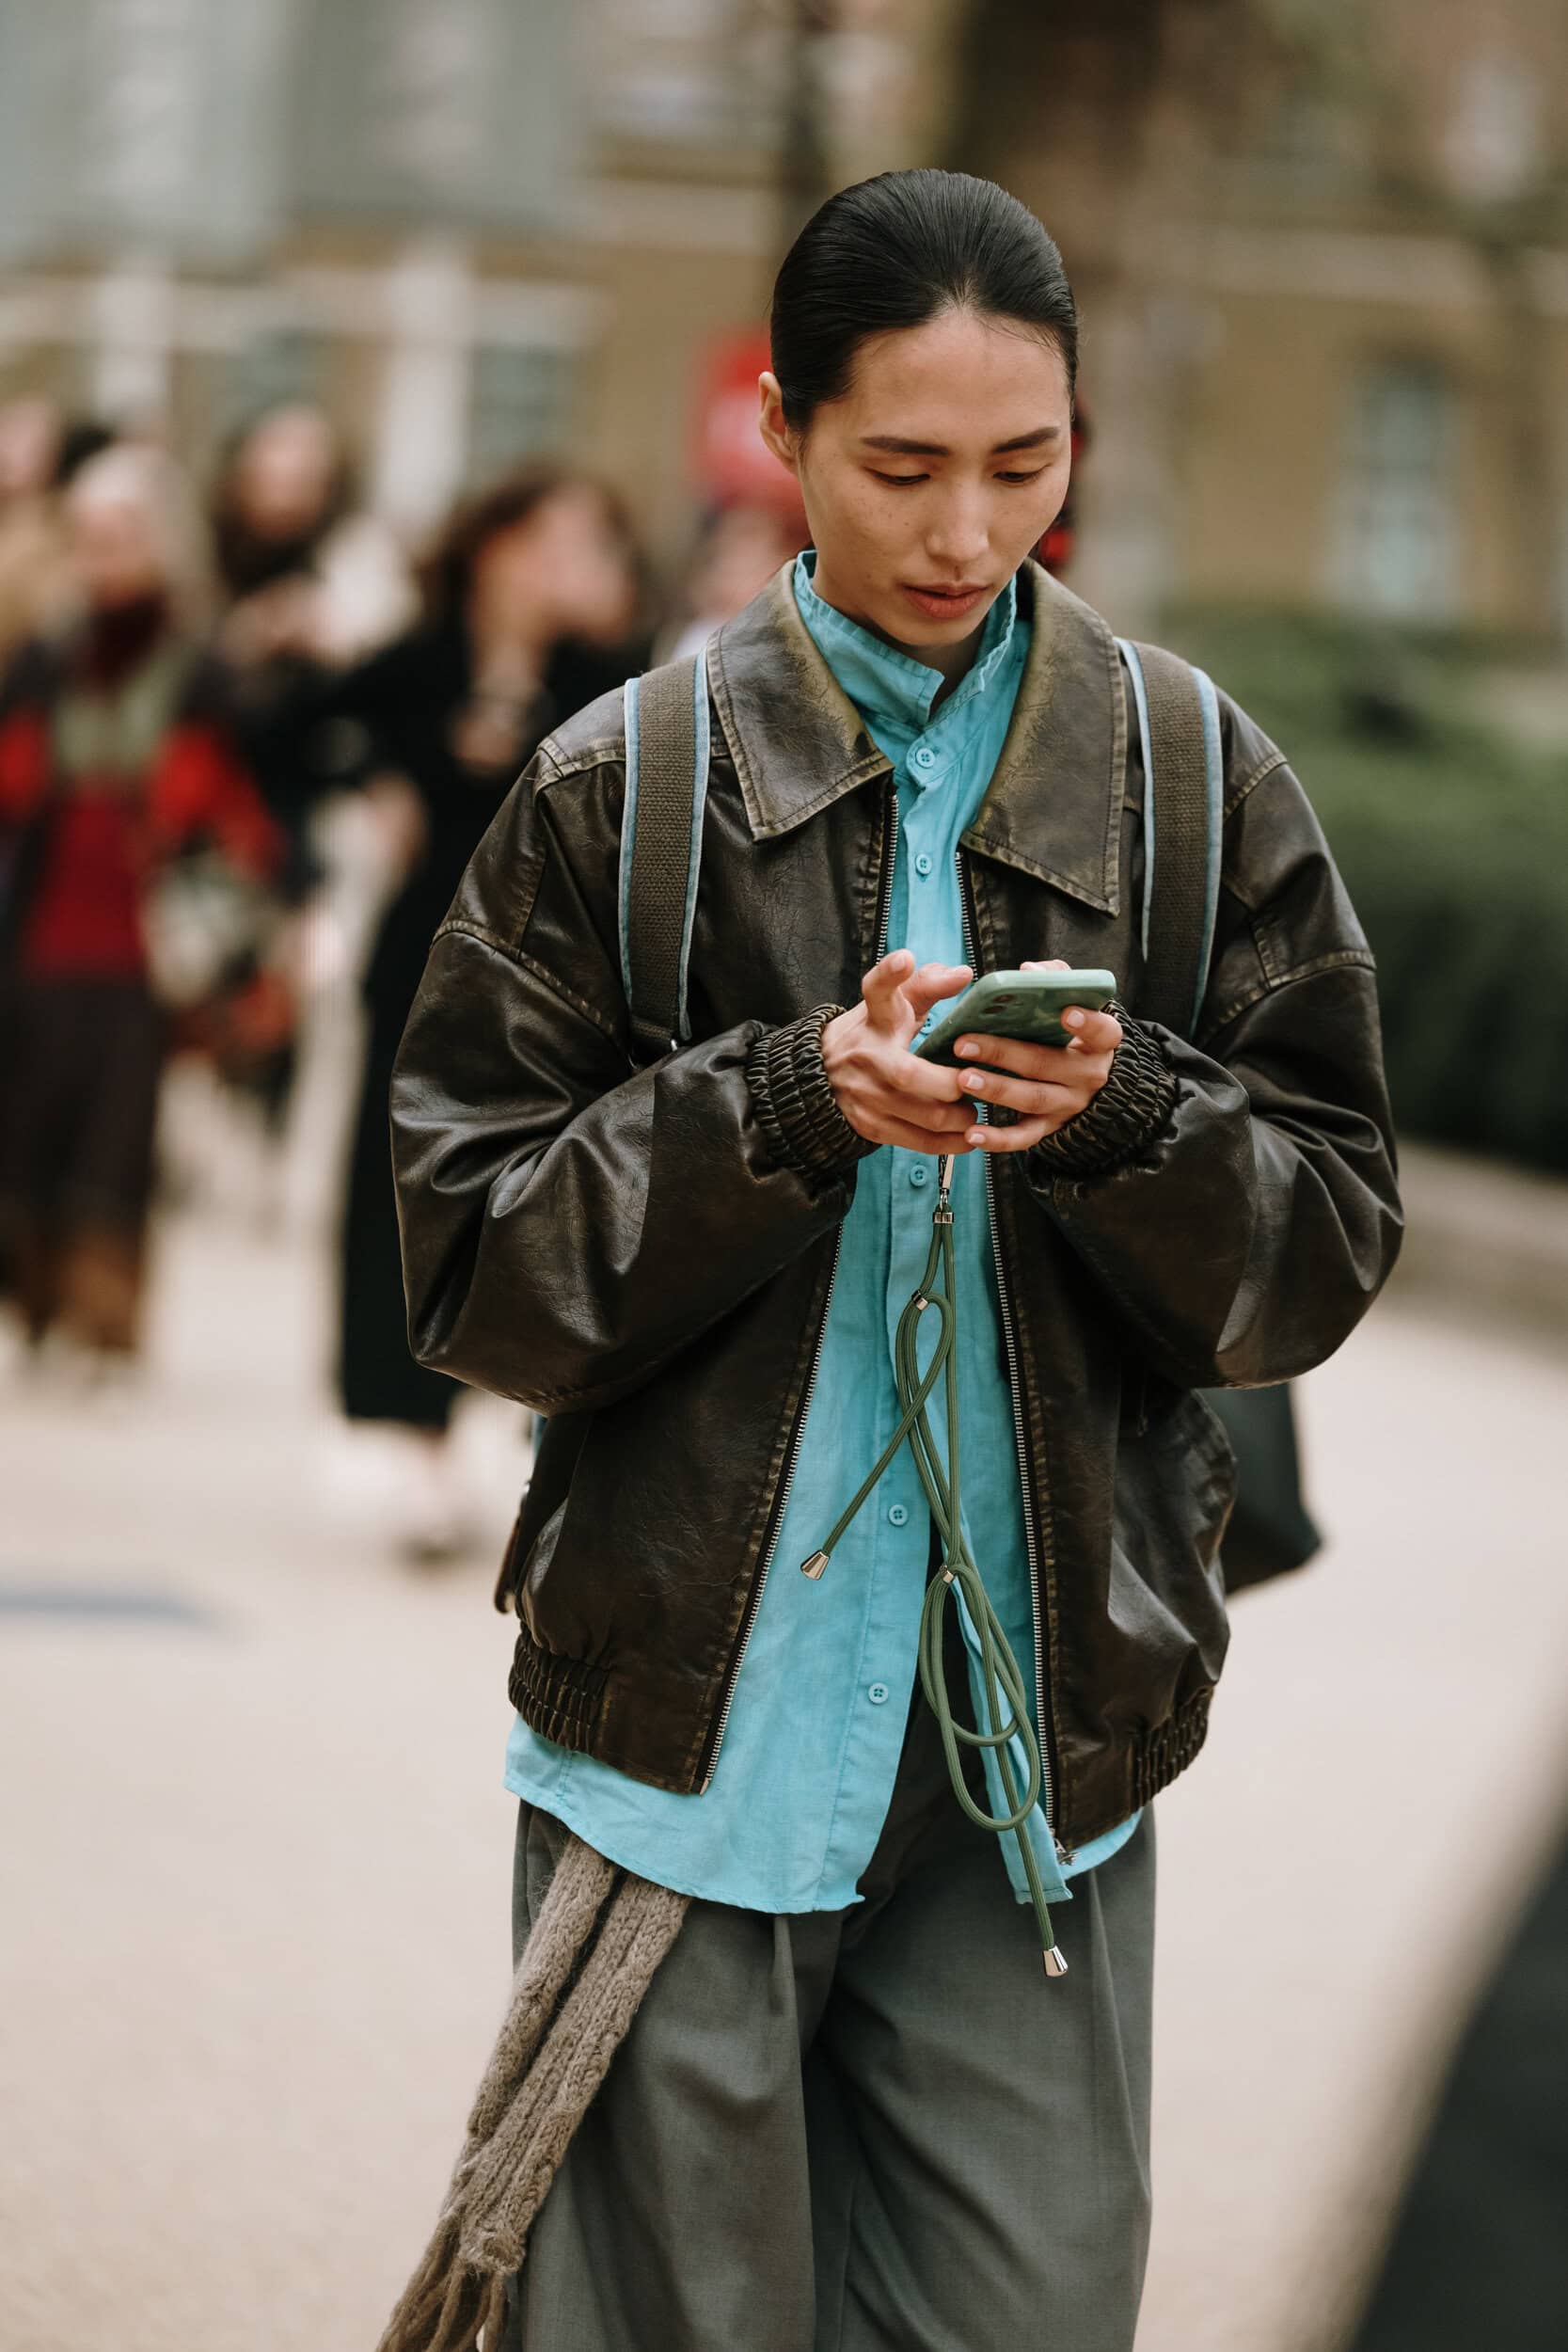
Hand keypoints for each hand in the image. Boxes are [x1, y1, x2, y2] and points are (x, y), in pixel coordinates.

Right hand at [821, 952, 977, 1153]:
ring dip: (962, 1116)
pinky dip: (952, 1142)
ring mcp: (867, 1095)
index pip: (875, 989)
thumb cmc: (872, 1035)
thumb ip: (926, 985)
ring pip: (926, 1114)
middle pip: (912, 1073)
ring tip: (975, 1109)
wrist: (819, 1078)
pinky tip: (968, 1134)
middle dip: (954, 1083)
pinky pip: (921, 1142)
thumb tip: (964, 974)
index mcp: (874, 1018)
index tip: (905, 958)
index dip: (890, 974)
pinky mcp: (871, 1127)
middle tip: (975, 1081)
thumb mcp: (891, 1006)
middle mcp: (866, 1056)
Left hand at [947, 958, 1123, 1153]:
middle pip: (1048, 1064)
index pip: (1103, 1031)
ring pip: (1033, 1098)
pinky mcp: (1049, 1127)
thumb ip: (1056, 979)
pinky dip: (998, 1139)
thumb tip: (1028, 970)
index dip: (1087, 1023)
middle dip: (1005, 1053)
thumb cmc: (1069, 1034)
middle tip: (966, 1042)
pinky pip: (1024, 1138)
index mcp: (1099, 1042)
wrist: (1088, 1084)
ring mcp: (1068, 1104)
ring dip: (996, 1089)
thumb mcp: (1074, 1003)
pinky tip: (971, 1133)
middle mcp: (1088, 1075)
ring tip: (963, 1078)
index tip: (1065, 1011)